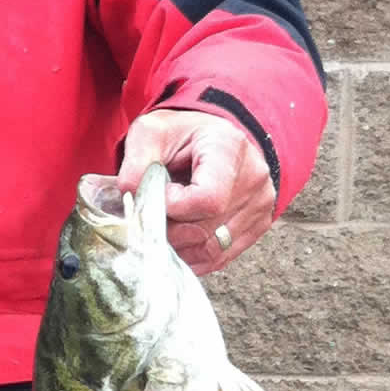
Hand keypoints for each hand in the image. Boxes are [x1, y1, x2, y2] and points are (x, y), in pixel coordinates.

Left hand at [116, 109, 275, 277]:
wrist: (214, 138)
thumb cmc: (182, 134)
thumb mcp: (152, 133)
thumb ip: (137, 164)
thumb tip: (130, 200)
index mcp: (229, 148)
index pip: (207, 199)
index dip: (173, 207)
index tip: (160, 194)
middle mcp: (253, 179)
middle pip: (205, 229)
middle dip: (168, 230)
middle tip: (152, 215)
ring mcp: (259, 205)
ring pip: (212, 250)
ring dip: (178, 248)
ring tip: (163, 228)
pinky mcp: (257, 225)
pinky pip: (221, 257)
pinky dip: (192, 256)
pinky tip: (178, 241)